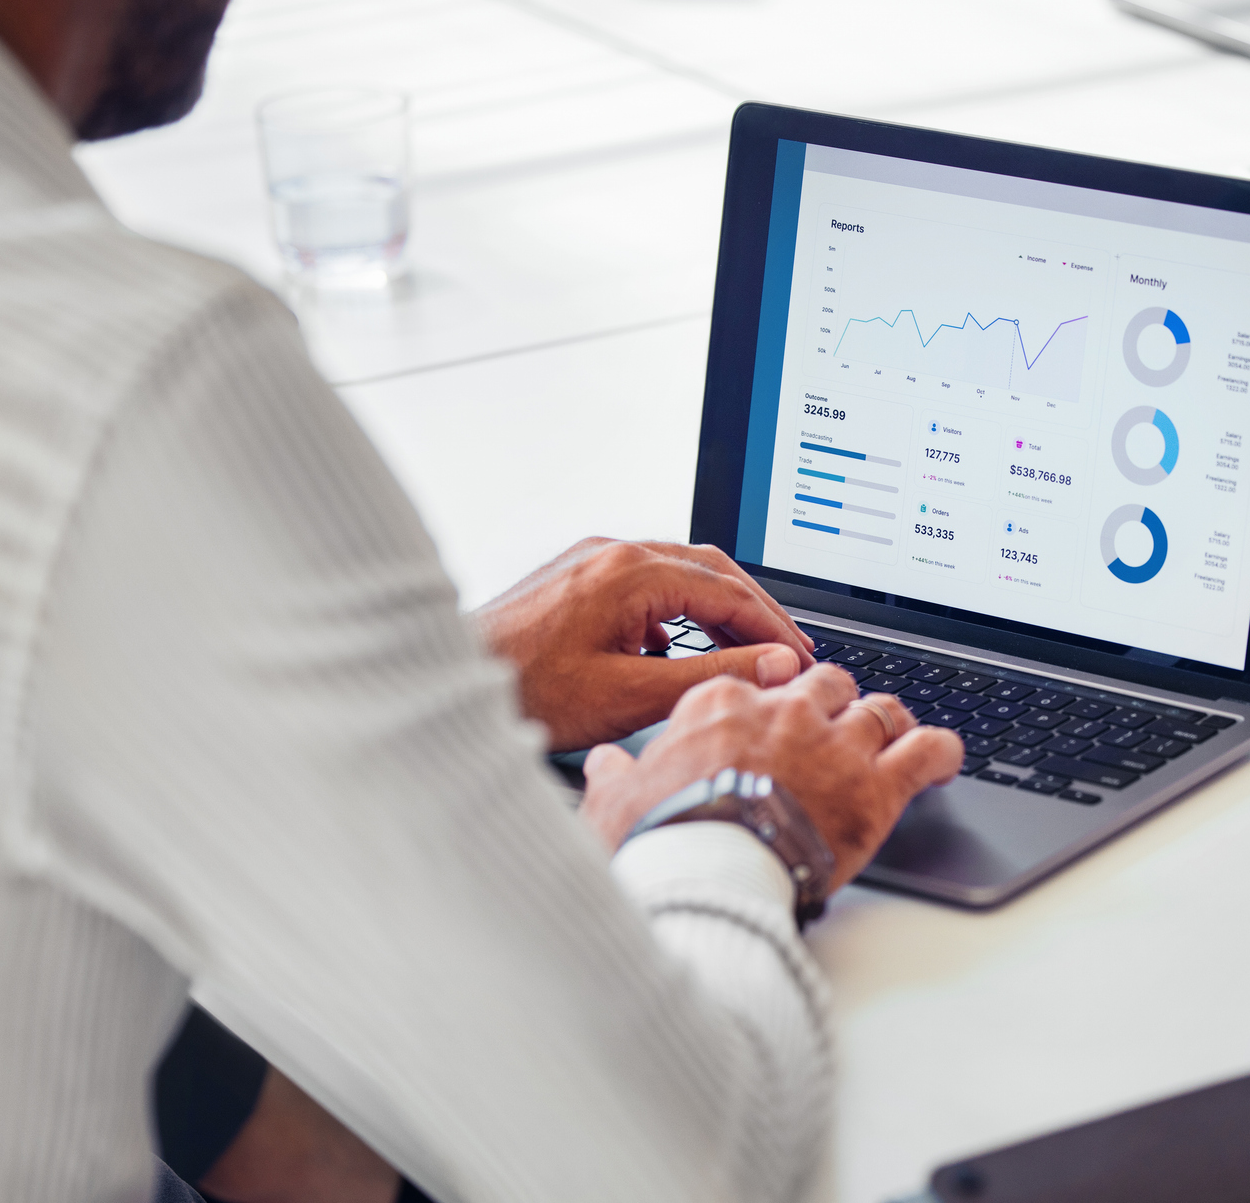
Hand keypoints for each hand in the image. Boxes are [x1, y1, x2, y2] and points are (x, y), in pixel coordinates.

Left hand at [473, 538, 816, 750]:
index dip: (775, 628)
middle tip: (790, 651)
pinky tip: (678, 651)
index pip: (730, 592)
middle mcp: (613, 555)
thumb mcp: (631, 695)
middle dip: (756, 612)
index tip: (803, 658)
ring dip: (718, 610)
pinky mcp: (575, 580)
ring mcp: (592, 563)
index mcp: (632, 573)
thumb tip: (775, 664)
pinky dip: (679, 613)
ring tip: (748, 651)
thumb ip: (712, 677)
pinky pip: (645, 585)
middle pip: (711, 572)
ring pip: (679, 575)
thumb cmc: (524, 691)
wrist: (447, 684)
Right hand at [580, 664, 963, 894]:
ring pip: (880, 710)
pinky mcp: (877, 785)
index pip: (759, 683)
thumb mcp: (618, 802)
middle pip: (827, 685)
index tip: (776, 720)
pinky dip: (941, 751)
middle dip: (835, 703)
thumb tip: (601, 766)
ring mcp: (836, 744)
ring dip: (888, 724)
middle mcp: (786, 711)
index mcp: (723, 704)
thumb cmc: (661, 840)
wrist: (709, 875)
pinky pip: (927, 750)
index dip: (774, 703)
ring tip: (894, 739)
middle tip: (838, 729)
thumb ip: (614, 776)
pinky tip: (944, 759)